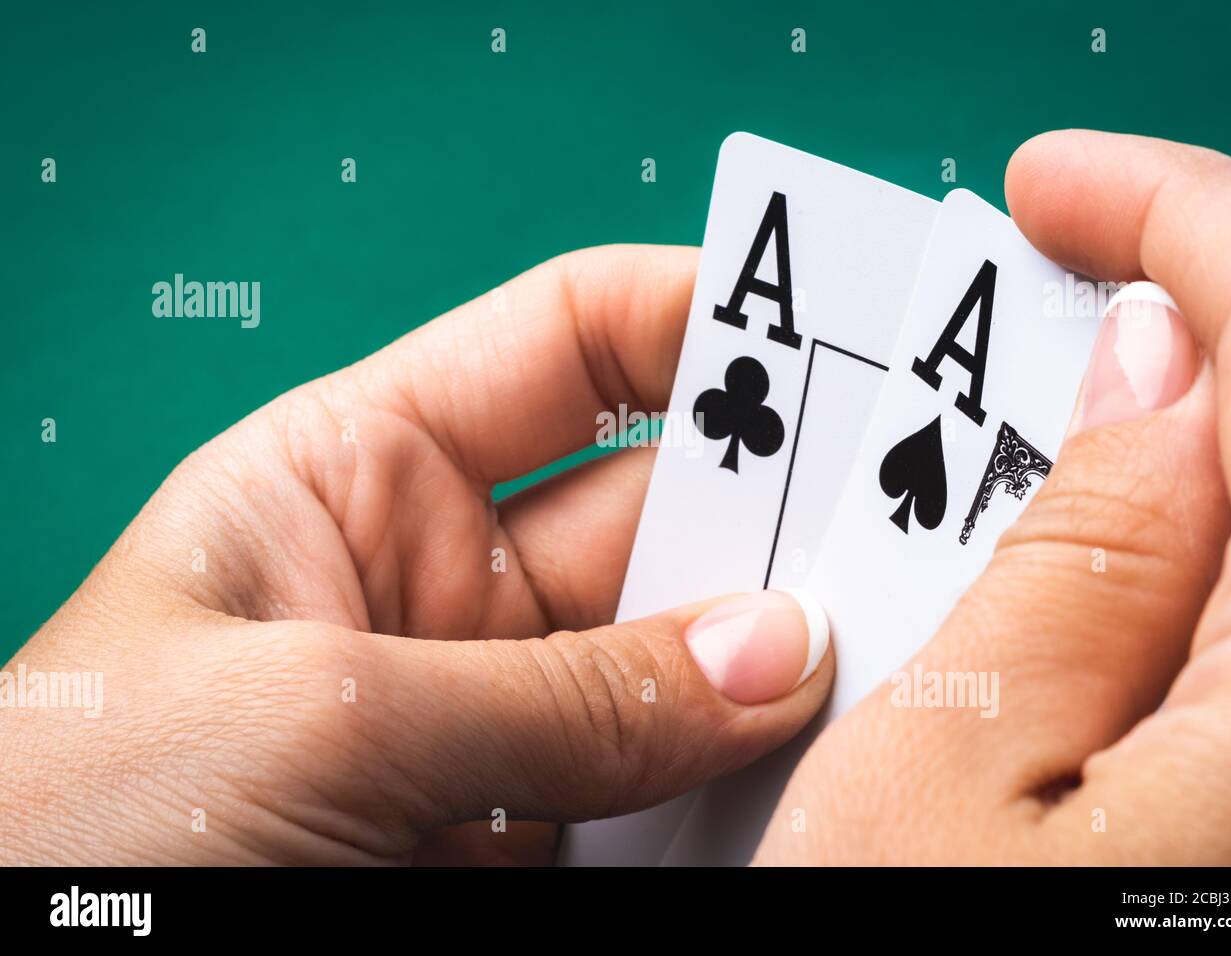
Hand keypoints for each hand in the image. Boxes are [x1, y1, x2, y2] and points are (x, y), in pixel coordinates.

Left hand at [0, 245, 831, 864]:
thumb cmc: (77, 819)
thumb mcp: (322, 714)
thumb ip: (560, 695)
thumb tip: (775, 658)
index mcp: (360, 470)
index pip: (568, 346)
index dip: (699, 320)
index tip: (839, 334)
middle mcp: (439, 582)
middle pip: (651, 512)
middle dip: (776, 513)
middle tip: (916, 519)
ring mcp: (486, 718)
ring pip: (671, 664)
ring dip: (772, 664)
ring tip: (893, 654)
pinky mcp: (511, 837)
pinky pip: (652, 791)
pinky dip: (731, 786)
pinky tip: (809, 771)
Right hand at [756, 130, 1230, 864]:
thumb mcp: (942, 767)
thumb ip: (1078, 555)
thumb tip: (1154, 363)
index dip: (1180, 222)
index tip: (1056, 184)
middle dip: (1176, 322)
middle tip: (1034, 296)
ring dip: (1163, 448)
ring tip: (1023, 440)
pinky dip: (1176, 552)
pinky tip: (1078, 569)